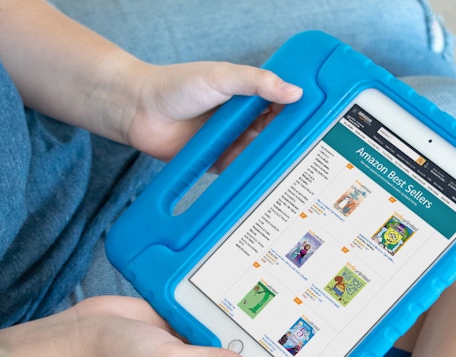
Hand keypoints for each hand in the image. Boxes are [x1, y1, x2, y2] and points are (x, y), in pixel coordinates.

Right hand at [0, 295, 258, 356]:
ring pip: (224, 334)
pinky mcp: (175, 319)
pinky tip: (241, 291)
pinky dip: (217, 307)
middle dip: (263, 352)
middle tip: (300, 329)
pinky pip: (204, 314)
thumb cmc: (121, 356)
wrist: (82, 334)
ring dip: (241, 326)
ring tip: (281, 306)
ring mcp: (187, 341)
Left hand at [109, 60, 302, 162]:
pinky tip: (265, 180)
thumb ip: (257, 82)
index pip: (281, 105)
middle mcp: (241, 119)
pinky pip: (240, 172)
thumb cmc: (175, 85)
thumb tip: (293, 92)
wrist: (138, 111)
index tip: (317, 121)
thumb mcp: (221, 76)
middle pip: (274, 133)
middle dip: (289, 141)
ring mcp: (230, 141)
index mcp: (246, 94)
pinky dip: (251, 176)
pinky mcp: (217, 163)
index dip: (297, 113)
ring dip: (272, 160)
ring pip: (260, 154)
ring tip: (293, 168)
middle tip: (311, 149)